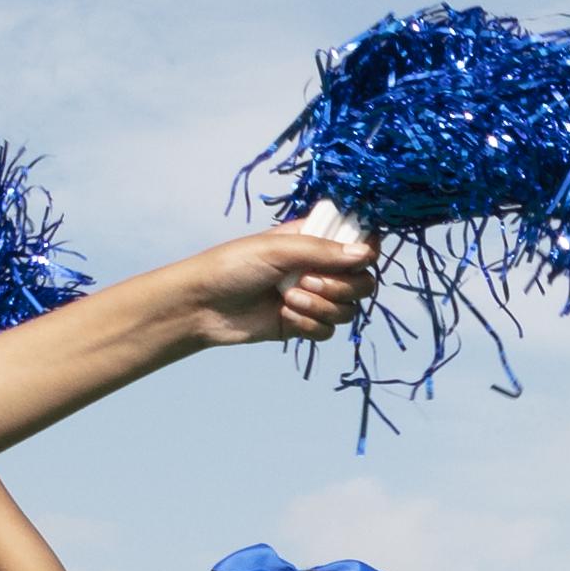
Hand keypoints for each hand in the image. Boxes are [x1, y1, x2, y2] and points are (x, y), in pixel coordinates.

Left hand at [174, 220, 377, 350]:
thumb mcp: (278, 249)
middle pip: (362, 281)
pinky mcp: (304, 324)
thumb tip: (366, 254)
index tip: (357, 258)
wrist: (203, 306)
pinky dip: (309, 325)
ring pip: (348, 310)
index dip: (365, 251)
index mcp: (315, 239)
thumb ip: (323, 251)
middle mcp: (319, 267)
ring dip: (321, 307)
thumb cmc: (233, 266)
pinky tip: (283, 317)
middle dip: (339, 287)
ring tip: (287, 300)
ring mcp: (314, 298)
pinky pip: (328, 331)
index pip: (360, 241)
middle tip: (306, 282)